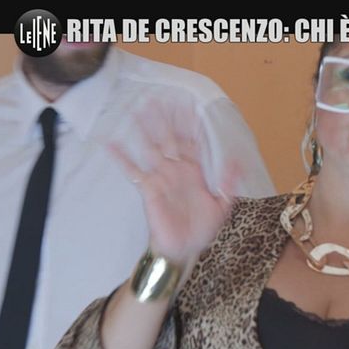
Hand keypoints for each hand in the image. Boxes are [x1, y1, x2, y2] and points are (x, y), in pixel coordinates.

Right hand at [109, 100, 239, 264]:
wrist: (184, 249)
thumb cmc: (203, 229)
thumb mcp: (223, 206)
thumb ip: (229, 183)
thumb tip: (238, 162)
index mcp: (196, 171)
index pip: (193, 142)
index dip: (191, 125)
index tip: (190, 106)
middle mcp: (177, 170)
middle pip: (170, 138)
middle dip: (166, 119)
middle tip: (159, 98)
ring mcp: (161, 177)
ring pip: (152, 147)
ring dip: (145, 129)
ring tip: (137, 110)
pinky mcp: (148, 188)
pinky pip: (132, 170)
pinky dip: (121, 157)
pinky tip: (110, 143)